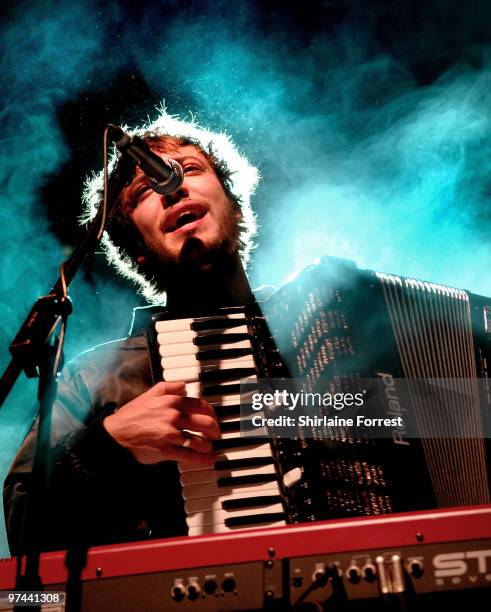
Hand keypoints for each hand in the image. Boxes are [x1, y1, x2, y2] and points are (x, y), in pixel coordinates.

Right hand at [103, 381, 219, 464]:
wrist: (115, 435)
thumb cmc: (131, 416)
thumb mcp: (149, 394)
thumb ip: (168, 387)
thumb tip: (183, 386)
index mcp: (171, 402)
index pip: (200, 405)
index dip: (211, 412)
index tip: (213, 417)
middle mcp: (174, 417)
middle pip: (205, 423)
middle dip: (215, 429)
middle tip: (216, 433)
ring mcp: (171, 435)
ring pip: (200, 441)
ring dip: (208, 445)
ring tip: (210, 447)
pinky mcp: (167, 451)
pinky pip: (190, 456)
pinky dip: (203, 459)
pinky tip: (210, 459)